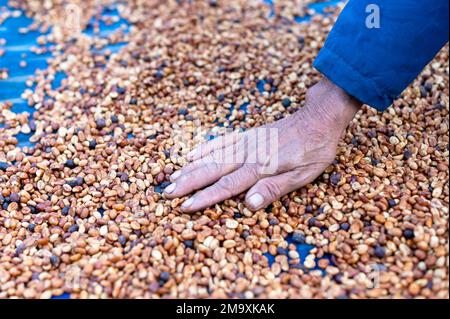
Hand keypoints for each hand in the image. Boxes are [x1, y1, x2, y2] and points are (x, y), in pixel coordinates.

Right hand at [165, 77, 360, 211]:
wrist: (318, 118)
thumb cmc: (314, 151)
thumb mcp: (303, 175)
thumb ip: (274, 188)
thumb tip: (249, 204)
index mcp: (261, 167)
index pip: (227, 186)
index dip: (205, 197)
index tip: (184, 206)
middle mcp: (248, 154)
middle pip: (212, 170)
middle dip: (188, 183)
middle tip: (166, 193)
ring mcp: (246, 143)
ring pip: (212, 156)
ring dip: (191, 168)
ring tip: (172, 176)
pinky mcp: (248, 136)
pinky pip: (222, 141)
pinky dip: (205, 148)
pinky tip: (192, 155)